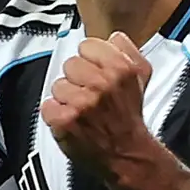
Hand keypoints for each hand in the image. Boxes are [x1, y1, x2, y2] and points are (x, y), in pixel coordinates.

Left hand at [40, 33, 158, 183]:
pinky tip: (71, 121)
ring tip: (81, 110)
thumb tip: (112, 36)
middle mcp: (102, 84)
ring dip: (66, 98)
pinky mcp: (65, 120)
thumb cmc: (129, 115)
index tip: (97, 74)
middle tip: (90, 95)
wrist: (127, 153)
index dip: (91, 60)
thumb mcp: (141, 78)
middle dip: (78, 79)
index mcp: (121, 69)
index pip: (87, 46)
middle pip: (70, 64)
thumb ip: (128, 51)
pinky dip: (56, 115)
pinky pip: (48, 105)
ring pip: (58, 85)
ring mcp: (82, 102)